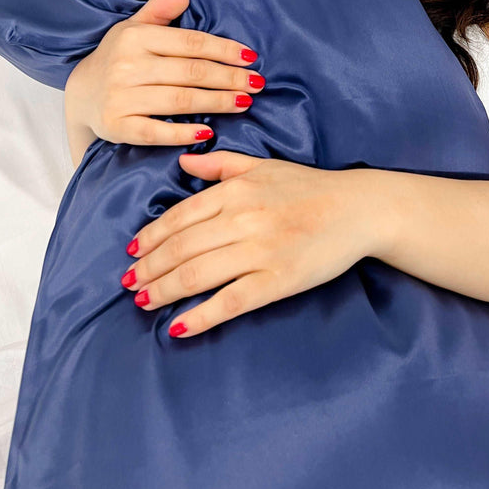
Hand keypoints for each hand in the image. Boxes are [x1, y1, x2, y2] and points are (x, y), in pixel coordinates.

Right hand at [64, 0, 264, 146]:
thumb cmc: (118, 57)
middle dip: (229, 78)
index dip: (224, 50)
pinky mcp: (118, 126)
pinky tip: (208, 132)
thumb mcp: (133, 28)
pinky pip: (155, 132)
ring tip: (244, 103)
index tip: (251, 58)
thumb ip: (158, 11)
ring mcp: (121, 97)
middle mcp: (127, 66)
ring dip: (217, 102)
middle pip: (191, 73)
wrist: (82, 94)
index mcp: (135, 38)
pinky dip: (183, 133)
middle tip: (257, 83)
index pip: (191, 43)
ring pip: (180, 100)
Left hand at [119, 150, 374, 338]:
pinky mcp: (277, 281)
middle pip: (180, 249)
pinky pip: (229, 302)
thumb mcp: (264, 166)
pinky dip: (200, 316)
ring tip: (143, 301)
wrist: (358, 209)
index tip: (132, 253)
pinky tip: (178, 326)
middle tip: (130, 282)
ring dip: (163, 291)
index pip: (179, 217)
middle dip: (148, 268)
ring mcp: (259, 251)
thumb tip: (184, 161)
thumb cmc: (311, 187)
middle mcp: (242, 219)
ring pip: (196, 275)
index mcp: (236, 190)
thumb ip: (222, 164)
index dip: (150, 238)